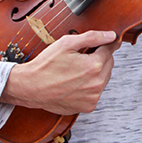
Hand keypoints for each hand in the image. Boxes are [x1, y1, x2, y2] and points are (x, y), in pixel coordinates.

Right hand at [0, 30, 117, 113]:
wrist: (30, 87)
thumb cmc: (46, 65)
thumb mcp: (67, 43)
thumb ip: (92, 37)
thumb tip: (111, 36)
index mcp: (94, 66)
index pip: (109, 50)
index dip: (105, 44)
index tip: (106, 42)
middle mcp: (97, 84)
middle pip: (108, 64)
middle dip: (99, 58)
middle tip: (82, 56)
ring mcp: (93, 97)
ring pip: (103, 79)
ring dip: (96, 73)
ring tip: (76, 70)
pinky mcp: (88, 106)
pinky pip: (96, 92)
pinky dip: (90, 86)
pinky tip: (75, 82)